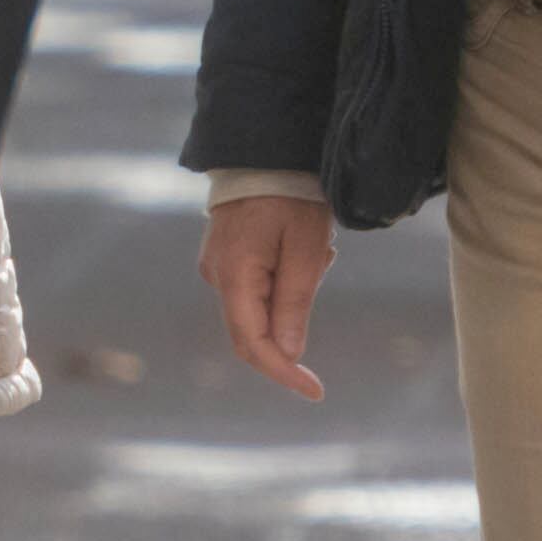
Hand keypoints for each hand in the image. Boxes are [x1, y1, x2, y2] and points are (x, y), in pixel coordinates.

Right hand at [203, 193, 335, 399]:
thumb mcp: (306, 248)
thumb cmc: (291, 195)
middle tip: (324, 298)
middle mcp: (217, 276)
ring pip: (257, 309)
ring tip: (319, 251)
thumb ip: (295, 303)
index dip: (283, 373)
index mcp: (235, 275)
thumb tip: (288, 354)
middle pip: (251, 333)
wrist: (264, 149)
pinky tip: (302, 248)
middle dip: (289, 339)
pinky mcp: (225, 257)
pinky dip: (283, 283)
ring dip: (292, 299)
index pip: (253, 343)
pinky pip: (255, 287)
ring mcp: (217, 266)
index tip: (315, 391)